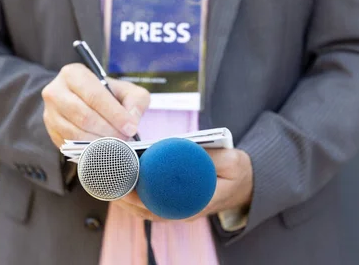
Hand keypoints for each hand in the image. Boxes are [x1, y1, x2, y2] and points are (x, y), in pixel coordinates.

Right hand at [42, 63, 149, 147]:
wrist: (84, 100)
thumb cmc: (107, 94)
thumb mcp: (126, 90)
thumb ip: (135, 101)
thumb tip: (132, 120)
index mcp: (73, 74)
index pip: (94, 96)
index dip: (115, 114)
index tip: (131, 127)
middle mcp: (56, 91)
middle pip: (84, 116)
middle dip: (109, 131)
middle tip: (125, 138)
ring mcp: (50, 113)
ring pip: (75, 134)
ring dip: (100, 143)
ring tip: (116, 144)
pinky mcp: (51, 131)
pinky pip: (70, 145)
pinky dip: (89, 150)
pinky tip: (103, 149)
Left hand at [115, 148, 253, 221]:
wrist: (249, 185)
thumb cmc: (239, 171)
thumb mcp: (232, 160)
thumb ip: (210, 156)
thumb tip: (185, 147)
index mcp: (199, 203)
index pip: (164, 205)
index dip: (143, 196)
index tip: (127, 184)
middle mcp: (186, 212)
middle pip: (151, 210)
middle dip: (128, 198)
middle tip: (110, 182)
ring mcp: (181, 211)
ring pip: (148, 210)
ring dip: (128, 199)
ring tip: (109, 183)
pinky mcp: (177, 205)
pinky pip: (153, 205)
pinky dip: (136, 196)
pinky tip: (123, 183)